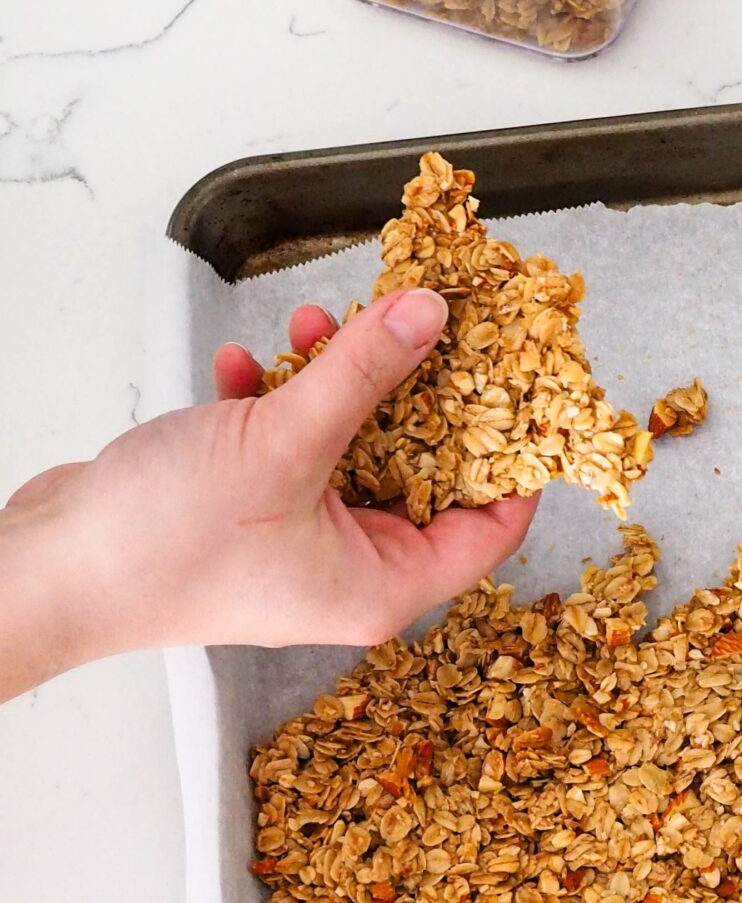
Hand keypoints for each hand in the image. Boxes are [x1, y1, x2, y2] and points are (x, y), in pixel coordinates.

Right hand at [0, 288, 536, 701]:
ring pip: (348, 443)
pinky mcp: (244, 510)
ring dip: (334, 380)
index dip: (517, 458)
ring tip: (317, 324)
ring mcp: (295, 540)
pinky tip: (241, 365)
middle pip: (419, 470)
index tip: (528, 388)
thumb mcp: (285, 442)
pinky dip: (271, 399)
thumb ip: (364, 373)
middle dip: (412, 390)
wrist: (52, 566)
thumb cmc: (162, 545)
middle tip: (421, 321)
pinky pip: (285, 443)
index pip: (492, 528)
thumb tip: (430, 317)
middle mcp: (348, 570)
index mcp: (382, 585)